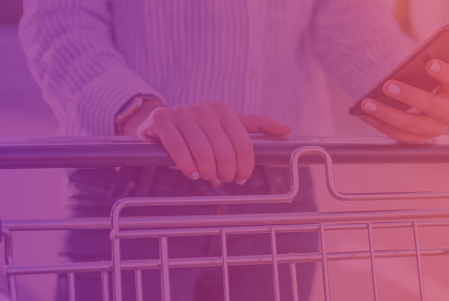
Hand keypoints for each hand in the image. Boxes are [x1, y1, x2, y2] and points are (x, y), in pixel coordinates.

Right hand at [133, 101, 290, 182]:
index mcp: (224, 110)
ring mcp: (182, 113)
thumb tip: (287, 129)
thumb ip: (258, 126)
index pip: (243, 145)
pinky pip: (178, 149)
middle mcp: (205, 109)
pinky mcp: (163, 120)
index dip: (245, 167)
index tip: (241, 178)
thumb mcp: (229, 125)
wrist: (161, 121)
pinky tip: (190, 172)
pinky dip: (187, 166)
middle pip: (225, 152)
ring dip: (206, 172)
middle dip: (225, 173)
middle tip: (221, 179)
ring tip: (205, 176)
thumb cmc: (200, 128)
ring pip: (203, 153)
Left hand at [358, 59, 448, 143]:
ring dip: (386, 113)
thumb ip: (421, 67)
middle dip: (408, 95)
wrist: (425, 102)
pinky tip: (363, 113)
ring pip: (411, 125)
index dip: (444, 73)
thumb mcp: (427, 73)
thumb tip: (399, 66)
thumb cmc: (425, 81)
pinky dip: (378, 123)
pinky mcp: (419, 139)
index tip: (429, 63)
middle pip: (431, 106)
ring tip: (366, 102)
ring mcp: (435, 129)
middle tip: (387, 85)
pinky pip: (398, 134)